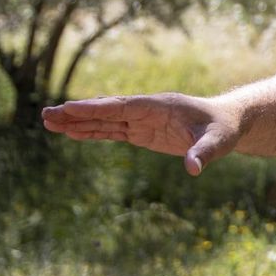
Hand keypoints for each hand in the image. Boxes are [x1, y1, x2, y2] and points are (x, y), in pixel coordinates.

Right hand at [41, 93, 242, 175]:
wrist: (229, 123)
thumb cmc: (224, 130)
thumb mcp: (219, 142)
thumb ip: (205, 153)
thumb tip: (193, 169)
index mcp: (160, 106)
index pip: (123, 106)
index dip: (96, 108)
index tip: (70, 108)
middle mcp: (147, 110)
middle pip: (107, 111)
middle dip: (77, 113)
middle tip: (46, 115)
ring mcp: (142, 121)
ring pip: (105, 121)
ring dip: (78, 122)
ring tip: (48, 122)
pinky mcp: (142, 132)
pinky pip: (113, 131)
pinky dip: (92, 132)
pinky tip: (72, 134)